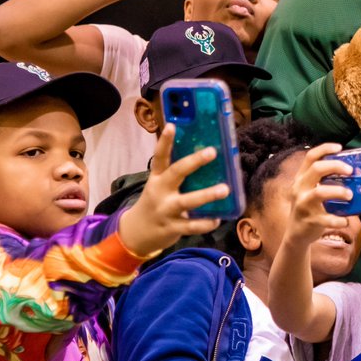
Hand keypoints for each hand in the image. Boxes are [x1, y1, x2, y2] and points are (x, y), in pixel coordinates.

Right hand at [118, 125, 225, 256]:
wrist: (135, 234)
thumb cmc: (155, 204)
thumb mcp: (160, 187)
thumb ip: (176, 176)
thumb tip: (204, 158)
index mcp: (157, 178)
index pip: (159, 157)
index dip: (165, 142)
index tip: (172, 125)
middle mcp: (160, 192)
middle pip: (176, 173)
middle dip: (194, 162)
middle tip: (212, 152)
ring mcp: (166, 210)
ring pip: (187, 201)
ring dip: (207, 195)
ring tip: (225, 189)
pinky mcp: (172, 228)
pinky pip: (192, 226)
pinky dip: (206, 223)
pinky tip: (217, 219)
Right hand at [284, 144, 354, 246]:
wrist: (296, 234)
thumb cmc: (311, 208)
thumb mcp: (312, 192)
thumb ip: (326, 182)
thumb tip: (354, 175)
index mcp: (301, 178)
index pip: (310, 157)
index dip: (324, 149)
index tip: (340, 147)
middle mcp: (299, 188)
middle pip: (316, 169)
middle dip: (336, 166)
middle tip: (351, 171)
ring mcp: (303, 205)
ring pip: (320, 192)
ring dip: (339, 191)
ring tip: (350, 195)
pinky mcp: (309, 221)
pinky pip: (326, 219)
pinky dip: (339, 219)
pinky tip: (346, 220)